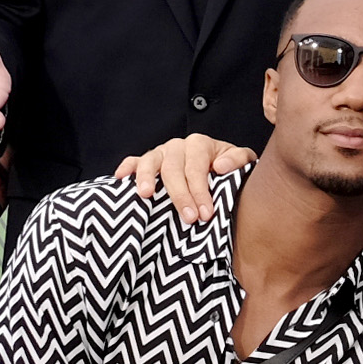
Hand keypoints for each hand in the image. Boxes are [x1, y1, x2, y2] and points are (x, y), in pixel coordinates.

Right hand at [118, 133, 253, 221]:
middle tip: (189, 219)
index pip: (197, 168)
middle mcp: (178, 146)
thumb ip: (239, 161)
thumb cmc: (228, 168)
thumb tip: (221, 167)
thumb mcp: (241, 163)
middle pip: (173, 169)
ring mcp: (161, 153)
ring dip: (146, 178)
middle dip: (181, 196)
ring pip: (150, 162)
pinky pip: (133, 161)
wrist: (219, 166)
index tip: (206, 214)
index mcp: (200, 144)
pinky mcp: (147, 161)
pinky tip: (121, 178)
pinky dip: (126, 168)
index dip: (200, 191)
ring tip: (146, 196)